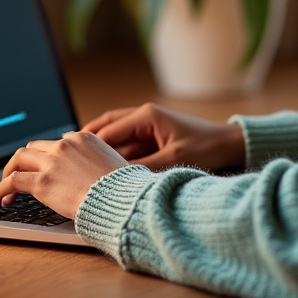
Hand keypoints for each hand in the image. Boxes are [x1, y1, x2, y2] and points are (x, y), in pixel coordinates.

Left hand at [0, 131, 126, 217]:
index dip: (48, 156)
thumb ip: (100, 162)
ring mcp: (52, 162)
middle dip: (25, 161)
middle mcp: (65, 145)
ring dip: (9, 171)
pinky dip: (0, 191)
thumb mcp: (115, 163)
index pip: (58, 142)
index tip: (44, 168)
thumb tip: (97, 173)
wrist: (120, 198)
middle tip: (19, 176)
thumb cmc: (123, 187)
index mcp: (84, 138)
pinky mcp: (42, 182)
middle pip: (34, 147)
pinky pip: (12, 182)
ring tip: (4, 189)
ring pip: (19, 158)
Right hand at [81, 103, 245, 171]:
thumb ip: (142, 170)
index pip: (107, 130)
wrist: (230, 145)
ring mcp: (148, 127)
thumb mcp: (173, 161)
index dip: (87, 146)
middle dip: (87, 144)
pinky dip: (116, 157)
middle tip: (66, 159)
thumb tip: (115, 181)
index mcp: (146, 116)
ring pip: (115, 139)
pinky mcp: (153, 139)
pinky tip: (105, 171)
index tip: (70, 160)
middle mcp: (144, 117)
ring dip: (101, 152)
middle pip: (106, 129)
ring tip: (80, 168)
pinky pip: (128, 147)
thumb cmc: (207, 148)